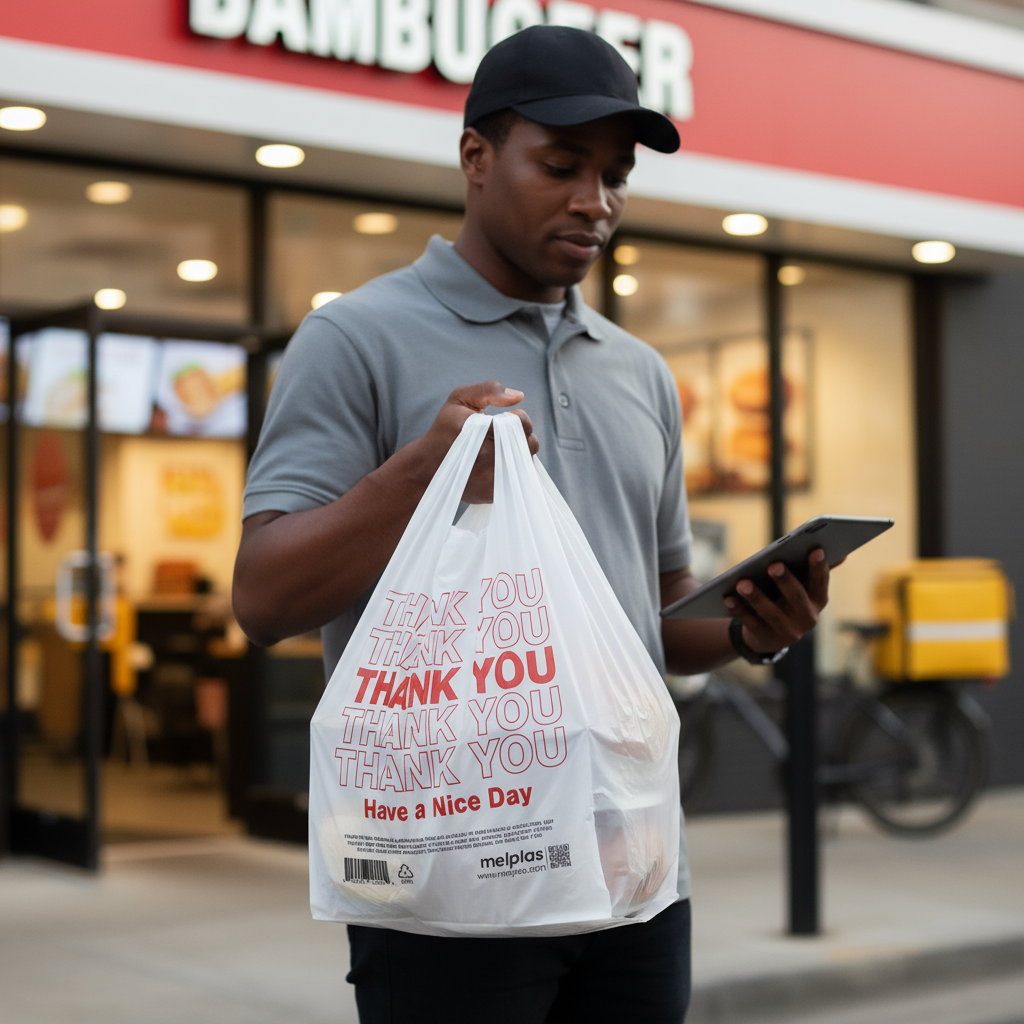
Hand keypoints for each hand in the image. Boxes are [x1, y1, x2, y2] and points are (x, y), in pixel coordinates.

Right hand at [420, 381, 538, 503]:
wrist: (427, 466)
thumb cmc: (446, 429)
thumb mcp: (460, 399)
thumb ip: (489, 390)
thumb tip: (519, 396)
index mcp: (480, 431)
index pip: (522, 424)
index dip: (519, 418)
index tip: (506, 419)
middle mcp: (487, 458)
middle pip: (530, 445)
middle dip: (522, 436)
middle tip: (505, 435)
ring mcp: (490, 479)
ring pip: (526, 463)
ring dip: (519, 453)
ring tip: (500, 448)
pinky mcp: (491, 494)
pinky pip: (518, 480)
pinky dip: (513, 470)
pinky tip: (497, 463)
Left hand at [724, 547, 830, 655]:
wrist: (769, 635)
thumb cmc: (787, 599)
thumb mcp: (802, 587)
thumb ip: (815, 571)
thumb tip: (843, 553)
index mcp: (818, 601)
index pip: (821, 582)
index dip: (819, 567)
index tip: (815, 549)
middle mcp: (807, 619)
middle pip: (796, 598)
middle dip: (785, 580)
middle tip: (773, 564)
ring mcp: (787, 632)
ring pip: (770, 613)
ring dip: (756, 597)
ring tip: (742, 582)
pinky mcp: (766, 639)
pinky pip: (751, 623)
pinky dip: (739, 610)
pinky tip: (728, 597)